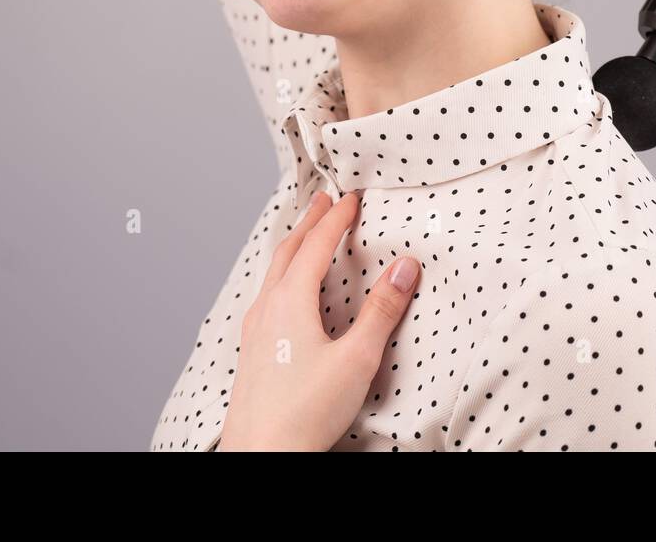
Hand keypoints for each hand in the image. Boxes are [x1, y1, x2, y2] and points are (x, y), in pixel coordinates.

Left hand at [216, 190, 420, 450]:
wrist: (262, 456)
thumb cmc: (305, 413)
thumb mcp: (357, 359)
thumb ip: (382, 311)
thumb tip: (404, 268)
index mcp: (290, 301)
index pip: (317, 245)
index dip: (336, 218)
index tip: (351, 198)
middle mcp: (267, 308)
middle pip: (288, 251)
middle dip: (309, 222)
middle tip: (324, 201)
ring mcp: (254, 331)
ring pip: (273, 273)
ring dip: (293, 247)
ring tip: (306, 237)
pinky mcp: (251, 352)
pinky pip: (266, 295)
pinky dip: (282, 275)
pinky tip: (286, 294)